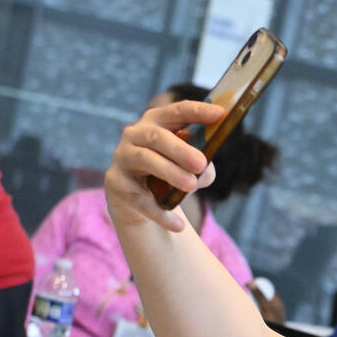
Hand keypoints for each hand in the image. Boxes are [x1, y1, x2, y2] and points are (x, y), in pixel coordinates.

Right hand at [104, 100, 222, 232]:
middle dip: (180, 149)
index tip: (220, 113)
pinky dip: (160, 212)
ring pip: (145, 160)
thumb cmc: (168, 173)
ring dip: (170, 173)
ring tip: (191, 186)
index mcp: (157, 122)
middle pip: (157, 136)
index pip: (177, 111)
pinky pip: (139, 198)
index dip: (198, 111)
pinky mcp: (116, 183)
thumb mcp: (189, 168)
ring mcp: (122, 157)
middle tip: (201, 163)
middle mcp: (135, 134)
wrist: (138, 201)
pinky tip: (178, 225)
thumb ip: (200, 167)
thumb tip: (204, 171)